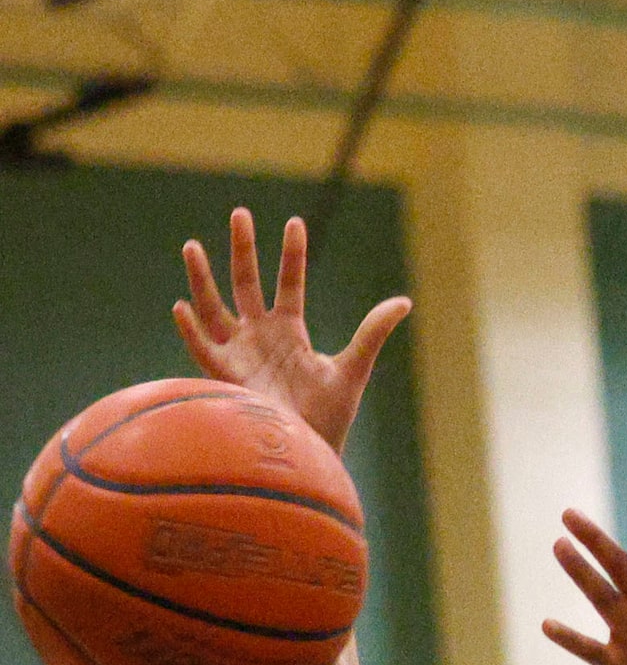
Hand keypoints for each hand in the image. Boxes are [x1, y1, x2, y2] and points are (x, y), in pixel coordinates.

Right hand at [175, 209, 409, 451]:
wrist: (309, 452)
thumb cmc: (329, 416)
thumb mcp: (354, 369)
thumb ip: (372, 333)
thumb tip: (405, 301)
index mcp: (290, 331)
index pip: (288, 283)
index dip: (291, 254)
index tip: (295, 222)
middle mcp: (260, 336)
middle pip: (247, 283)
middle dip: (243, 249)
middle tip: (239, 212)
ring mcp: (239, 353)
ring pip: (214, 307)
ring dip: (202, 279)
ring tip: (191, 245)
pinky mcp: (223, 376)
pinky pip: (201, 348)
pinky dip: (190, 329)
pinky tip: (182, 307)